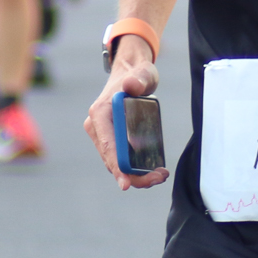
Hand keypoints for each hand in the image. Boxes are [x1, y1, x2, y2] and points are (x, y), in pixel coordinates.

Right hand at [83, 42, 168, 190]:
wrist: (132, 75)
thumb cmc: (137, 75)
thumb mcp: (143, 74)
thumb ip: (139, 79)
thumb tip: (131, 85)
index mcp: (100, 114)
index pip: (107, 145)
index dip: (117, 165)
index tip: (126, 184)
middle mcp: (97, 128)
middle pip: (112, 160)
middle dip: (133, 175)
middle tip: (159, 177)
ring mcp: (103, 136)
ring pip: (116, 164)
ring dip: (136, 174)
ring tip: (160, 175)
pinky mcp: (112, 141)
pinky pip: (121, 160)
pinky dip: (135, 168)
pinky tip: (154, 170)